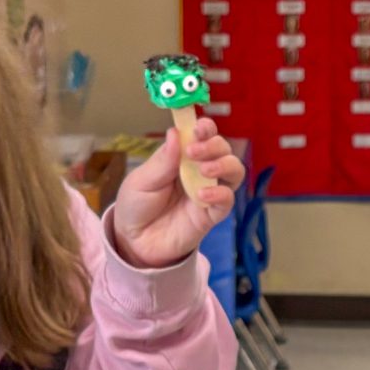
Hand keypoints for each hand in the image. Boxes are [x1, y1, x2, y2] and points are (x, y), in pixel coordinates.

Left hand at [111, 117, 243, 268]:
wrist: (134, 242)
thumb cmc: (136, 206)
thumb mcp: (141, 181)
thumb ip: (161, 161)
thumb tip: (175, 133)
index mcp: (182, 156)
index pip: (202, 135)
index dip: (205, 127)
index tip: (199, 127)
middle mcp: (199, 170)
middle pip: (222, 148)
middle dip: (213, 144)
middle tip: (193, 151)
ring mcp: (208, 191)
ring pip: (234, 170)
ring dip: (224, 164)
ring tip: (204, 169)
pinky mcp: (211, 215)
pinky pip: (227, 200)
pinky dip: (220, 193)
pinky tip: (202, 194)